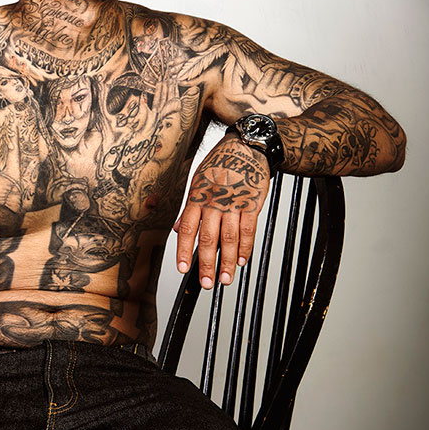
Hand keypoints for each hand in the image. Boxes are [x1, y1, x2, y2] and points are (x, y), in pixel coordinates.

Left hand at [173, 134, 269, 287]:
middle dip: (206, 263)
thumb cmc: (219, 164)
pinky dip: (245, 247)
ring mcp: (233, 203)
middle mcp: (213, 202)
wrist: (246, 146)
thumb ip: (189, 208)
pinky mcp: (251, 203)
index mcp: (197, 198)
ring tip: (225, 278)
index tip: (183, 269)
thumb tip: (177, 228)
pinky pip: (248, 229)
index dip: (183, 250)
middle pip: (208, 237)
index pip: (186, 228)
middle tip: (206, 283)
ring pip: (229, 237)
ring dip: (227, 261)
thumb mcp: (197, 182)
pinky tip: (242, 260)